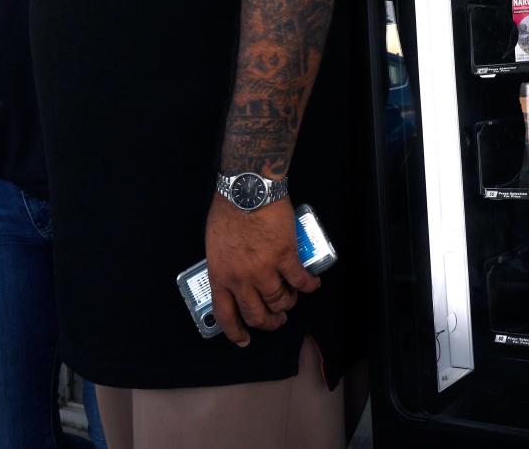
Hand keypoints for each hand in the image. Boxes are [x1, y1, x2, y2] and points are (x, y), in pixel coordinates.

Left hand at [205, 194, 319, 346]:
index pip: (226, 315)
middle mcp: (242, 279)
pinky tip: (313, 285)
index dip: (236, 332)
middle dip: (269, 322)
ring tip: (292, 300)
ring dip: (289, 304)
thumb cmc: (228, 210)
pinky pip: (300, 280)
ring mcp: (265, 270)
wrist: (248, 189)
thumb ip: (224, 263)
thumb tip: (233, 275)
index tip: (244, 339)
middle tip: (277, 319)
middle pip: (257, 314)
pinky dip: (309, 286)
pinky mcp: (286, 257)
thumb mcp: (215, 243)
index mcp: (220, 275)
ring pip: (281, 301)